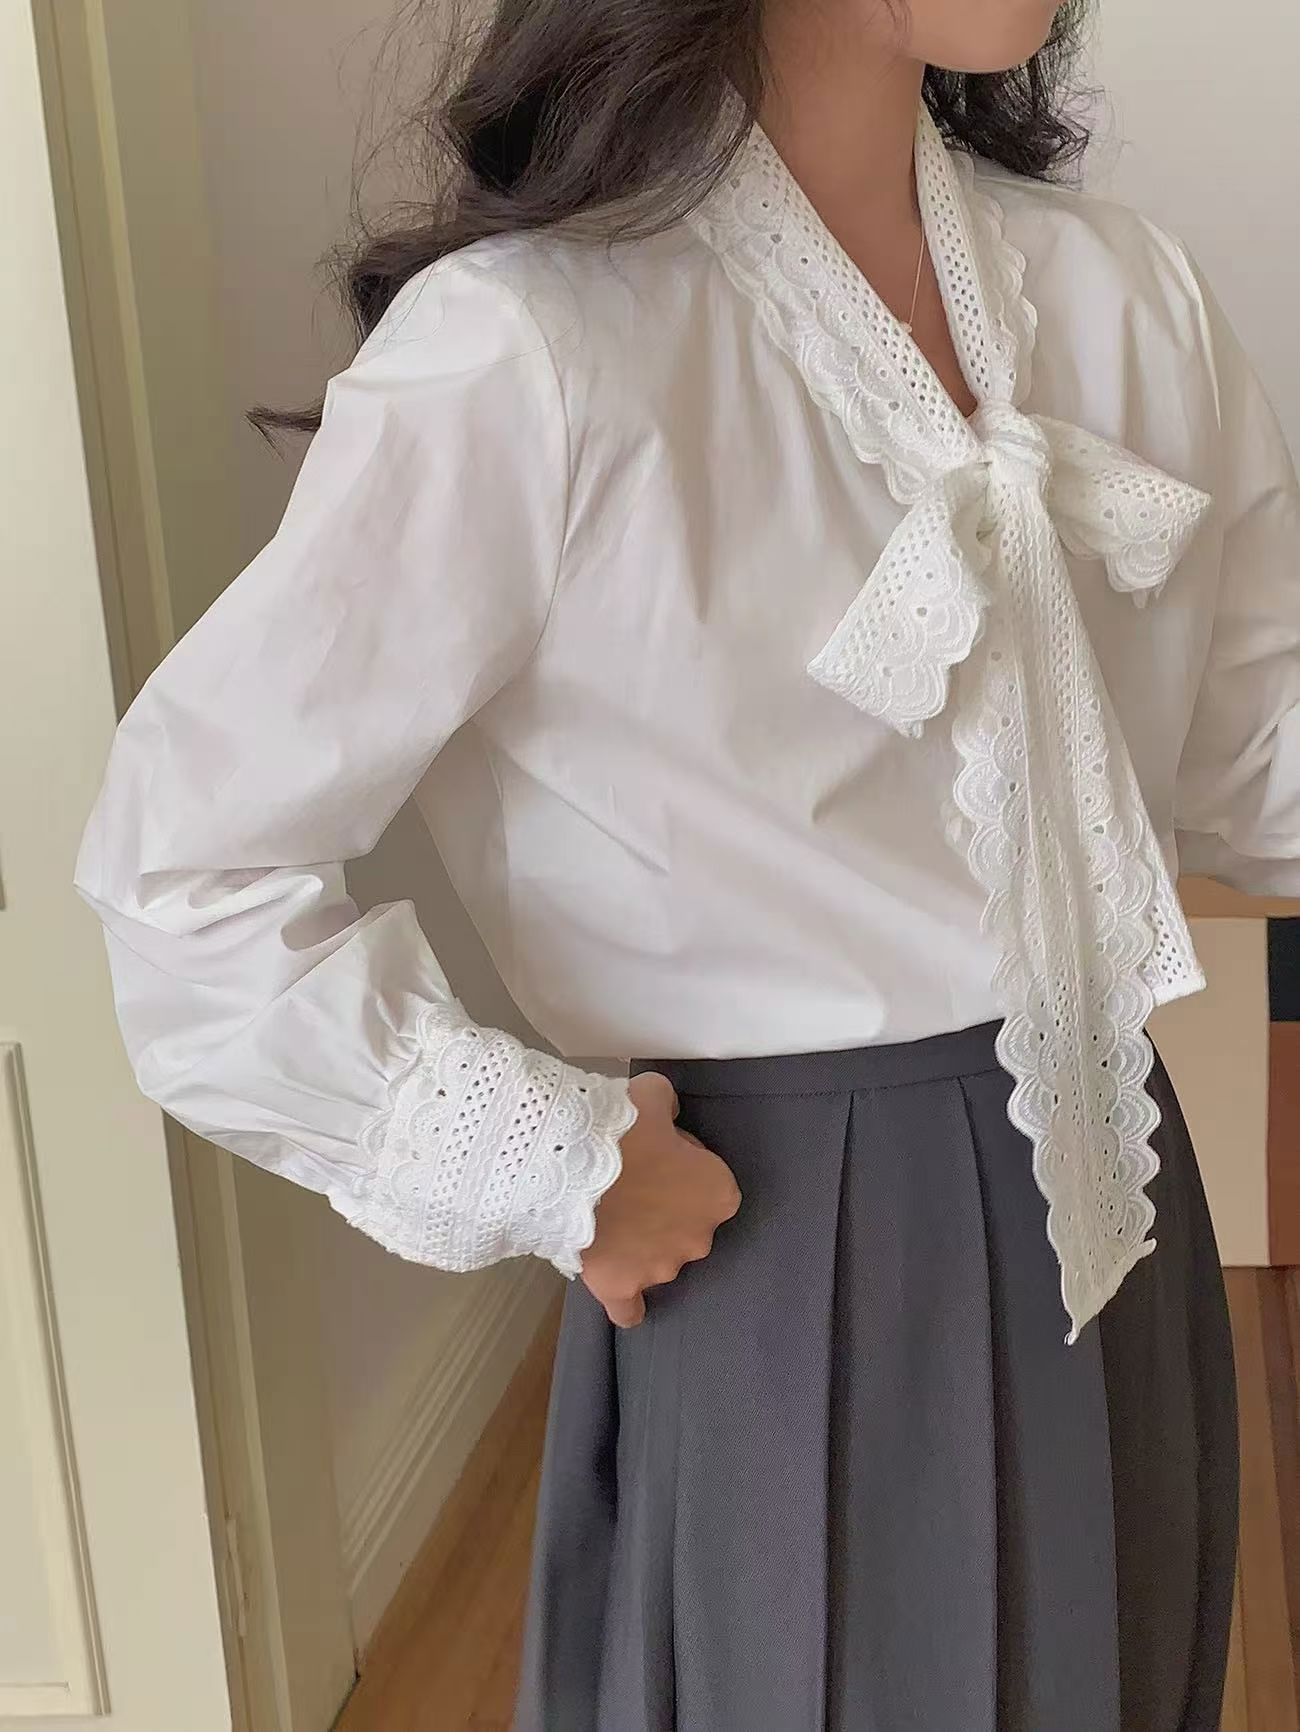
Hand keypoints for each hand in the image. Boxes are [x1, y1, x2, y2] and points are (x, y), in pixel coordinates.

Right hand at [580, 1070, 740, 1327]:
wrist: (569, 1166)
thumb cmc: (619, 1129)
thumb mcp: (651, 1096)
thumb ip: (666, 1105)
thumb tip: (664, 1111)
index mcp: (717, 1193)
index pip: (710, 1184)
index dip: (683, 1169)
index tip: (656, 1157)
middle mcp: (698, 1238)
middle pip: (686, 1225)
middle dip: (664, 1208)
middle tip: (627, 1183)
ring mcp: (660, 1267)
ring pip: (658, 1261)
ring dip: (640, 1244)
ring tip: (605, 1217)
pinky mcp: (621, 1286)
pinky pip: (629, 1308)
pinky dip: (626, 1303)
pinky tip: (619, 1289)